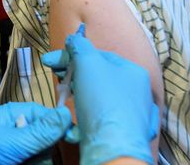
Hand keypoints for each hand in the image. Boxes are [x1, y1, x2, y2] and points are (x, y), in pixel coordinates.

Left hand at [0, 102, 71, 164]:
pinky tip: (33, 164)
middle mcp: (2, 131)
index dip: (53, 121)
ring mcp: (4, 150)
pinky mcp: (6, 162)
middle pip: (36, 133)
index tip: (72, 132)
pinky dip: (34, 162)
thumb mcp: (13, 143)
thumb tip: (66, 114)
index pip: (33, 112)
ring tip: (36, 163)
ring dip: (40, 158)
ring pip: (33, 150)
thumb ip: (40, 131)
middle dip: (44, 145)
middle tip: (45, 156)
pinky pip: (27, 159)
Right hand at [41, 30, 159, 164]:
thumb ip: (80, 47)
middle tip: (58, 79)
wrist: (114, 148)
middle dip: (74, 76)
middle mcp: (137, 93)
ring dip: (79, 96)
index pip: (99, 55)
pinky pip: (102, 119)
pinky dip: (88, 118)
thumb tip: (74, 40)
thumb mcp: (88, 64)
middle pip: (99, 76)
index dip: (73, 55)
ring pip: (99, 98)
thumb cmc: (103, 102)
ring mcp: (133, 115)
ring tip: (66, 99)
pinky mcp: (124, 134)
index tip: (51, 61)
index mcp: (133, 72)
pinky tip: (79, 121)